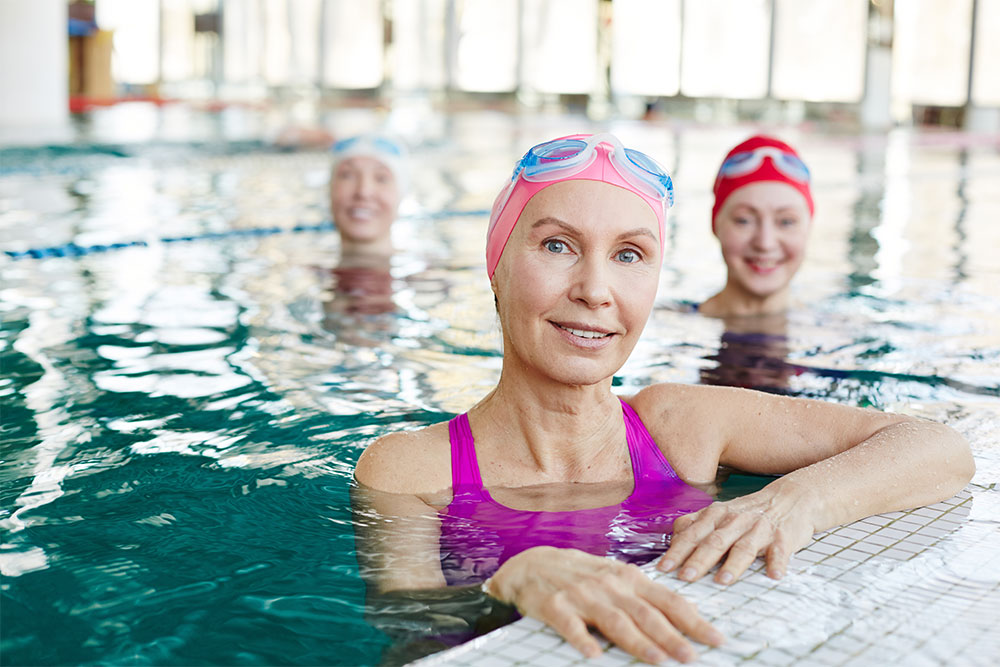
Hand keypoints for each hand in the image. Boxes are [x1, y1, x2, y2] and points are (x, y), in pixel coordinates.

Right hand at [487, 546, 723, 663]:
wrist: (532, 564)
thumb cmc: (581, 573)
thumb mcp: (616, 577)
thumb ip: (645, 596)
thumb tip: (685, 613)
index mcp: (628, 578)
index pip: (668, 600)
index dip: (693, 620)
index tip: (716, 639)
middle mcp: (609, 585)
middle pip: (645, 613)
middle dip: (671, 636)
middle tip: (692, 656)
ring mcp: (581, 595)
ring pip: (614, 620)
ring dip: (637, 641)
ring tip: (657, 659)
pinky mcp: (554, 606)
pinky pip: (569, 625)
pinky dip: (582, 638)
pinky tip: (594, 655)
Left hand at [657, 485, 814, 584]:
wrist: (790, 498)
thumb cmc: (747, 511)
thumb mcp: (718, 513)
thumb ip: (695, 525)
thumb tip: (672, 541)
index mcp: (715, 515)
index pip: (691, 534)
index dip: (676, 551)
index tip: (663, 568)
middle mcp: (734, 521)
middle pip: (713, 542)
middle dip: (698, 560)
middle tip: (685, 577)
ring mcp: (758, 529)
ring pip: (743, 547)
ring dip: (732, 564)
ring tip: (722, 581)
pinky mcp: (782, 537)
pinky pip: (779, 551)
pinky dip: (776, 563)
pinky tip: (774, 575)